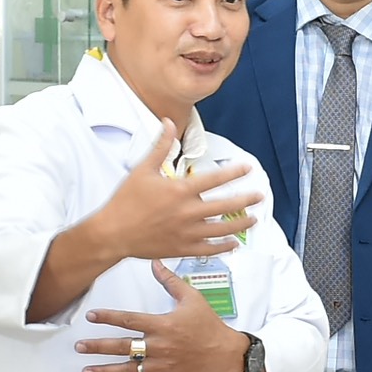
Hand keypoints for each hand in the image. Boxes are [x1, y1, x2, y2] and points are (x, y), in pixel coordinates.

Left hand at [77, 263, 246, 371]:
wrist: (225, 352)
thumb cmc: (209, 325)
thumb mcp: (192, 298)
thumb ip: (171, 281)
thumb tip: (155, 262)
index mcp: (163, 325)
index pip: (130, 321)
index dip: (108, 317)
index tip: (91, 316)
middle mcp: (159, 346)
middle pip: (123, 347)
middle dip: (99, 347)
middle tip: (79, 346)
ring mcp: (161, 366)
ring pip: (128, 370)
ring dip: (105, 371)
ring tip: (86, 371)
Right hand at [90, 121, 260, 262]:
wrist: (112, 233)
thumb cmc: (125, 202)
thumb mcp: (143, 169)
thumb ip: (160, 146)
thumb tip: (168, 123)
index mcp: (180, 191)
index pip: (215, 179)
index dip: (234, 172)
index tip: (246, 168)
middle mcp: (187, 213)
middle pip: (225, 205)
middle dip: (246, 200)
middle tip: (259, 196)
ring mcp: (186, 233)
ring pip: (222, 229)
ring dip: (240, 223)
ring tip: (253, 218)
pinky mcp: (182, 249)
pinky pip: (209, 249)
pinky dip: (224, 246)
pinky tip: (234, 243)